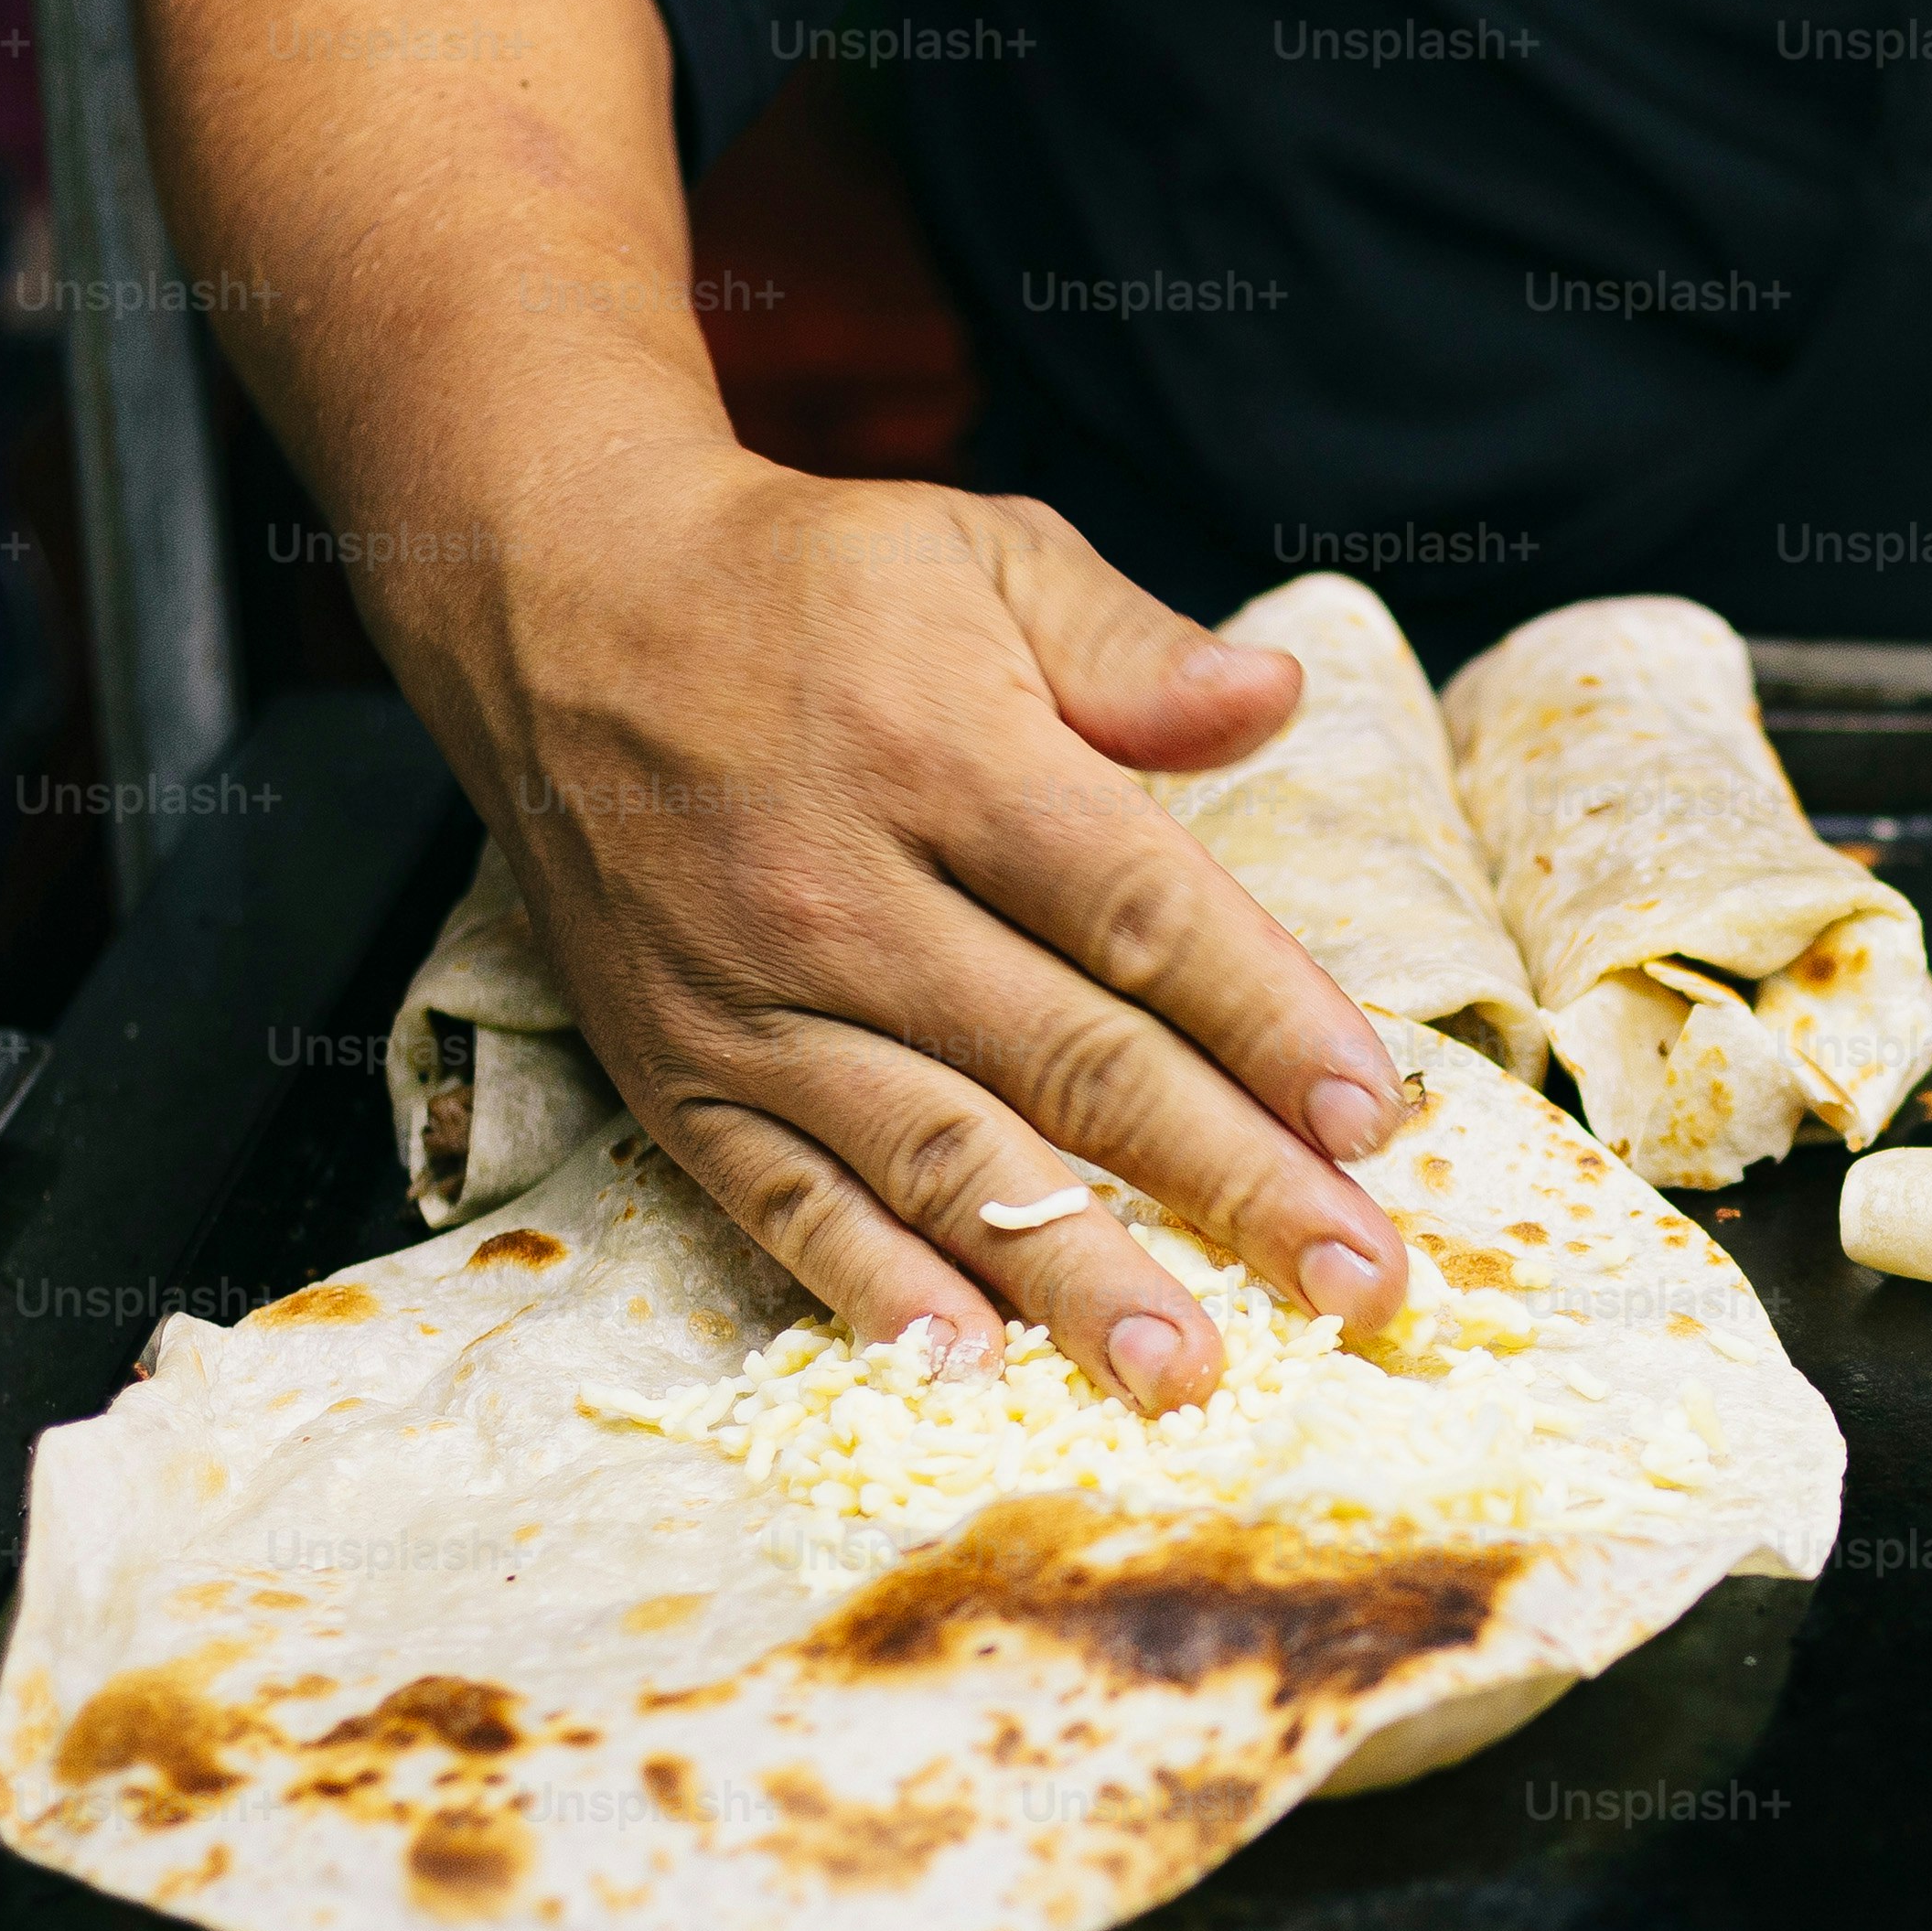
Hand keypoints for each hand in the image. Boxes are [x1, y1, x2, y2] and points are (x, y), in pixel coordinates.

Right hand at [130, 0, 1404, 1408]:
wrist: (557, 598)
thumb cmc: (809, 584)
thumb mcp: (983, 556)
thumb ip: (1132, 646)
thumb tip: (1274, 697)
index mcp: (944, 754)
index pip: (1143, 913)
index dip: (1270, 1021)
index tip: (1374, 1118)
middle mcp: (845, 894)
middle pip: (1072, 1059)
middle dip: (1228, 1183)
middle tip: (1354, 1284)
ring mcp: (749, 998)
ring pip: (942, 1158)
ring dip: (1075, 1278)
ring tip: (1188, 1375)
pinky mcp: (672, 1069)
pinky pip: (783, 1199)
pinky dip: (874, 1287)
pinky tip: (969, 1365)